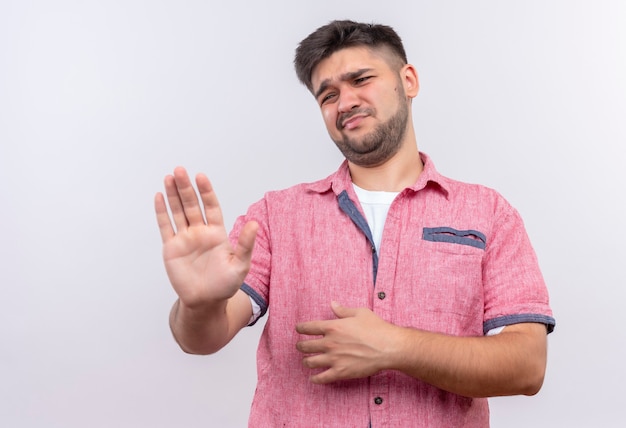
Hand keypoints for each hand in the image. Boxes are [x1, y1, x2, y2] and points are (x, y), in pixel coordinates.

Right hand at [154, 167, 257, 307]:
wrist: (204, 303)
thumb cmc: (224, 285)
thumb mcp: (240, 265)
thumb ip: (246, 244)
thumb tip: (255, 224)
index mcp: (217, 233)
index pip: (211, 206)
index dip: (206, 192)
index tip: (201, 177)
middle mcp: (200, 232)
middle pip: (192, 205)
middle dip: (186, 188)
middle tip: (180, 170)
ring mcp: (185, 238)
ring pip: (178, 211)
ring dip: (173, 194)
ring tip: (169, 177)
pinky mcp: (171, 248)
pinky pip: (166, 226)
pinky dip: (162, 212)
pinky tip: (159, 197)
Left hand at [295, 302, 400, 383]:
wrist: (388, 347)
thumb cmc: (376, 328)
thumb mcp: (360, 313)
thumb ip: (343, 310)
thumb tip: (333, 304)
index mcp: (332, 327)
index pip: (308, 327)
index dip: (300, 328)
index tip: (298, 329)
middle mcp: (329, 343)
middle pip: (305, 346)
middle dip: (300, 346)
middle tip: (300, 346)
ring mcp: (334, 359)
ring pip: (310, 362)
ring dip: (305, 361)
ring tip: (306, 361)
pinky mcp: (340, 372)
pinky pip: (321, 378)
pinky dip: (315, 379)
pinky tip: (313, 378)